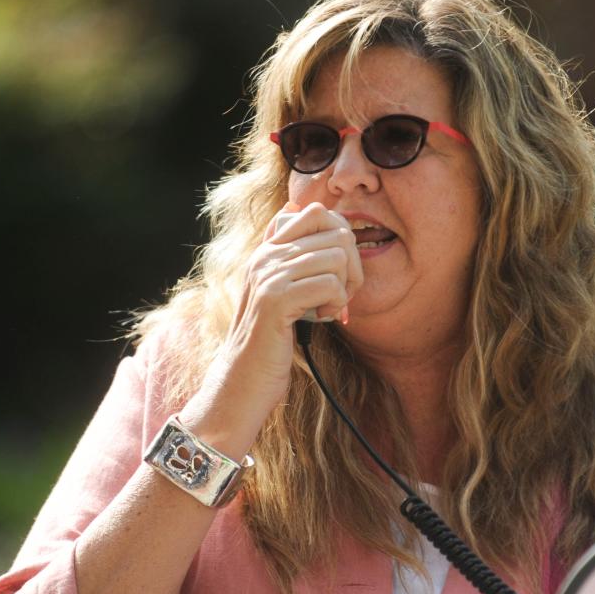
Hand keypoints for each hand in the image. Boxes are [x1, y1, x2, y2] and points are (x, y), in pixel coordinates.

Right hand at [179, 201, 361, 454]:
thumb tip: (300, 212)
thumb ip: (291, 258)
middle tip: (341, 295)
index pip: (316, 212)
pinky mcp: (276, 300)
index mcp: (267, 250)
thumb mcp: (281, 293)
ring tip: (329, 309)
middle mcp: (265, 256)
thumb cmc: (271, 341)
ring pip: (336, 257)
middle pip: (335, 232)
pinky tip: (323, 320)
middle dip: (352, 266)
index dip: (341, 240)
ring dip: (345, 288)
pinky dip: (336, 304)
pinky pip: (330, 284)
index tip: (337, 273)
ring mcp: (268, 275)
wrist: (242, 381)